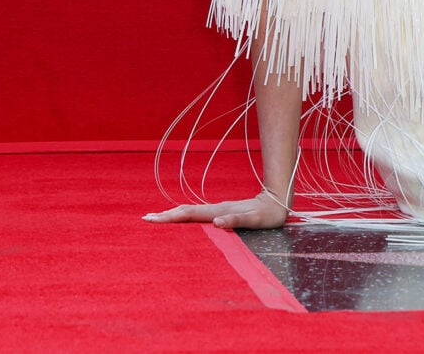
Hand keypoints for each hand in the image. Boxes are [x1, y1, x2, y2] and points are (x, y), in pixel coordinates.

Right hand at [143, 189, 288, 229]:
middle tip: (146, 218)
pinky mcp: (222, 212)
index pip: (190, 214)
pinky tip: (180, 220)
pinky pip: (199, 215)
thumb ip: (237, 220)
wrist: (277, 201)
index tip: (152, 219)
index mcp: (219, 211)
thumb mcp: (255, 219)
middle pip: (186, 211)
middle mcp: (216, 209)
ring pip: (191, 212)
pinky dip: (185, 217)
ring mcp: (218, 209)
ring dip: (173, 215)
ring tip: (157, 218)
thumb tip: (217, 221)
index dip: (171, 217)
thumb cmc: (267, 214)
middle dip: (166, 215)